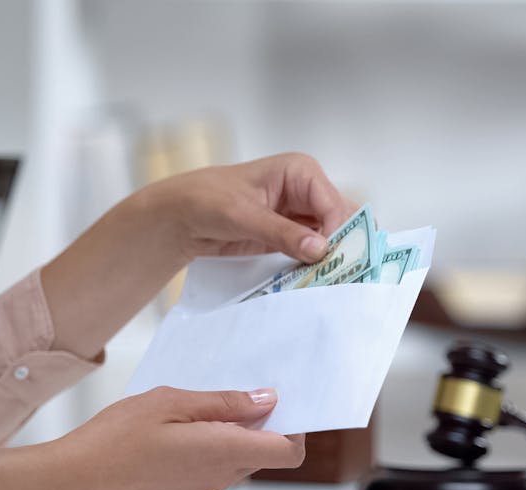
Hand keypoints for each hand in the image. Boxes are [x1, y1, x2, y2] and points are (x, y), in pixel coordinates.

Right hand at [50, 386, 304, 489]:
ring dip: (241, 431)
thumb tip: (265, 401)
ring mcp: (207, 485)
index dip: (297, 426)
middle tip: (242, 389)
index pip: (289, 452)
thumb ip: (224, 403)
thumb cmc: (117, 438)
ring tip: (208, 403)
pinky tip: (192, 421)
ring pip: (245, 456)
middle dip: (267, 422)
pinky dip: (221, 441)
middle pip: (269, 452)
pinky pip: (222, 463)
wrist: (78, 477)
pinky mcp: (190, 488)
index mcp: (226, 453)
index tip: (285, 400)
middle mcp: (223, 475)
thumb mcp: (173, 402)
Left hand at [144, 152, 357, 262]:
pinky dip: (317, 265)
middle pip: (340, 220)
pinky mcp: (293, 235)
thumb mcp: (244, 215)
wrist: (182, 216)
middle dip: (342, 245)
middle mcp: (308, 191)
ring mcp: (302, 214)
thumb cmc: (207, 200)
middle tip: (343, 274)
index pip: (333, 204)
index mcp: (301, 172)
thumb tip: (320, 249)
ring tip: (333, 281)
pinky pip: (314, 251)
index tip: (335, 260)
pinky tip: (317, 280)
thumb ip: (282, 233)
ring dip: (331, 258)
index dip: (339, 231)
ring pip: (332, 237)